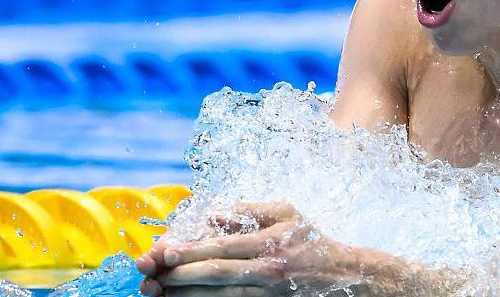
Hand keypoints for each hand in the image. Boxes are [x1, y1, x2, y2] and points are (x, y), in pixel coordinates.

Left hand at [136, 202, 378, 295]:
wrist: (344, 275)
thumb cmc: (311, 239)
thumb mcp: (287, 213)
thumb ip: (249, 210)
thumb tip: (212, 215)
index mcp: (270, 243)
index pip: (223, 247)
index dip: (192, 249)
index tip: (166, 250)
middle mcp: (268, 270)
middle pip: (217, 274)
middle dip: (182, 274)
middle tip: (154, 274)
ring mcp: (268, 293)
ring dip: (189, 294)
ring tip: (162, 291)